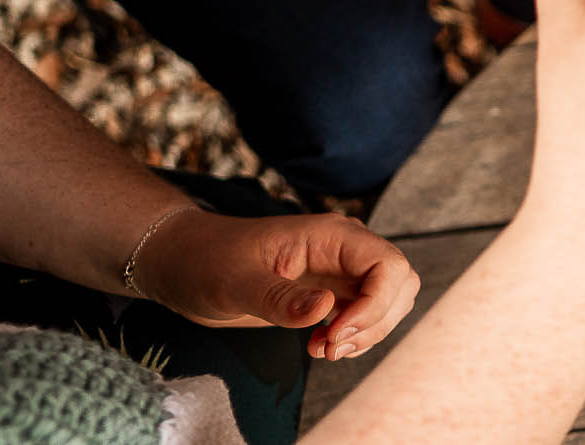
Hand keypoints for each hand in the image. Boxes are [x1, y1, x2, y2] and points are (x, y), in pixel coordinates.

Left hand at [131, 208, 418, 361]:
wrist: (184, 263)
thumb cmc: (205, 262)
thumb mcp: (235, 283)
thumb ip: (280, 298)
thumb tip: (326, 308)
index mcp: (330, 235)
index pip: (388, 265)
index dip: (376, 305)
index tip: (335, 336)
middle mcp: (344, 249)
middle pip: (399, 282)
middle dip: (376, 320)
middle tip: (329, 346)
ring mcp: (340, 270)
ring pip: (390, 299)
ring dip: (368, 331)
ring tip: (323, 348)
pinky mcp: (331, 291)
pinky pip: (367, 311)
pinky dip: (355, 335)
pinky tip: (319, 344)